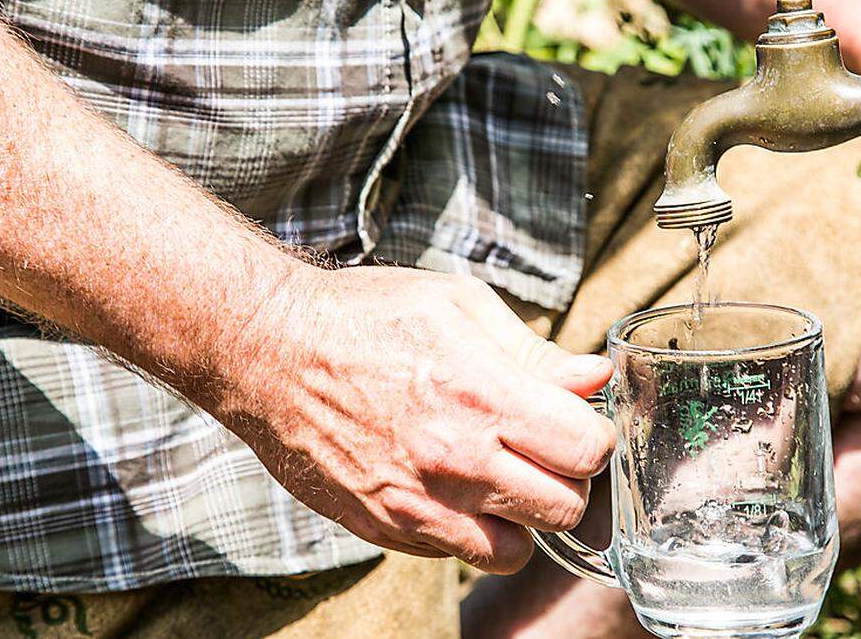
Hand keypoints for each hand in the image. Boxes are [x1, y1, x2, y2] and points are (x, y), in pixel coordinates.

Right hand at [214, 265, 615, 573]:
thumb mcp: (458, 304)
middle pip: (564, 508)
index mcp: (483, 395)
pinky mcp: (384, 527)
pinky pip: (456, 556)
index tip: (573, 422)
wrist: (267, 350)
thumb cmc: (363, 316)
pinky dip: (469, 531)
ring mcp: (417, 503)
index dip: (592, 435)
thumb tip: (593, 377)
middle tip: (540, 450)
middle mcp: (455, 460)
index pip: (587, 450)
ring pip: (516, 551)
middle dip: (566, 479)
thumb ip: (533, 351)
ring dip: (521, 518)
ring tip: (500, 477)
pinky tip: (451, 487)